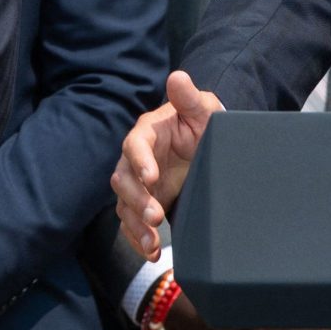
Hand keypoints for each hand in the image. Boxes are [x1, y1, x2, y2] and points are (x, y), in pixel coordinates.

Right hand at [114, 72, 223, 259]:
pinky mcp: (144, 204)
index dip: (140, 161)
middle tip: (156, 217)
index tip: (151, 178)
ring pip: (124, 205)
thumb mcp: (204, 111)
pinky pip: (132, 224)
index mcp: (147, 133)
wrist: (208, 150)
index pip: (135, 145)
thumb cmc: (204, 126)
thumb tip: (178, 76)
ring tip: (153, 244)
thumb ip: (190, 98)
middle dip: (137, 200)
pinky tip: (151, 253)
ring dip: (135, 225)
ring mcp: (138, 185)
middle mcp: (136, 159)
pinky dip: (138, 240)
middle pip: (123, 180)